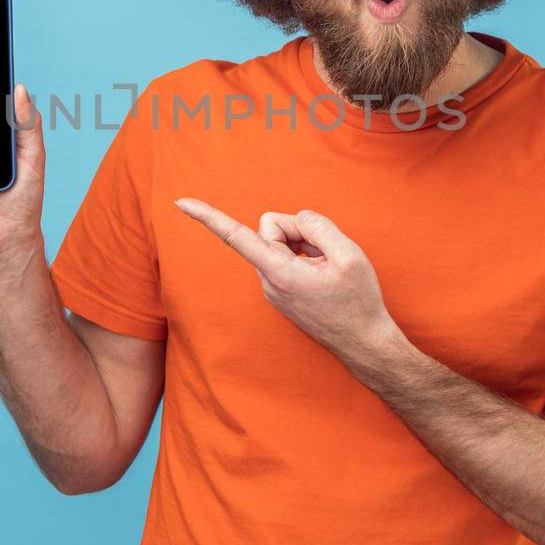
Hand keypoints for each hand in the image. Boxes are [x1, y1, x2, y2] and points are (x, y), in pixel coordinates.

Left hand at [173, 197, 397, 363]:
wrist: (364, 342)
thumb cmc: (358, 301)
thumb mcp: (349, 255)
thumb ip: (319, 226)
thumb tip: (299, 220)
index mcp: (278, 272)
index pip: (236, 237)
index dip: (208, 217)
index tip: (180, 202)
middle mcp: (268, 281)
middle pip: (271, 228)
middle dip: (298, 229)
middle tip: (326, 251)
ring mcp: (272, 288)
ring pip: (281, 242)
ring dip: (305, 246)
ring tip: (328, 269)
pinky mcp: (280, 291)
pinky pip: (287, 257)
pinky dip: (305, 257)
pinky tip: (324, 275)